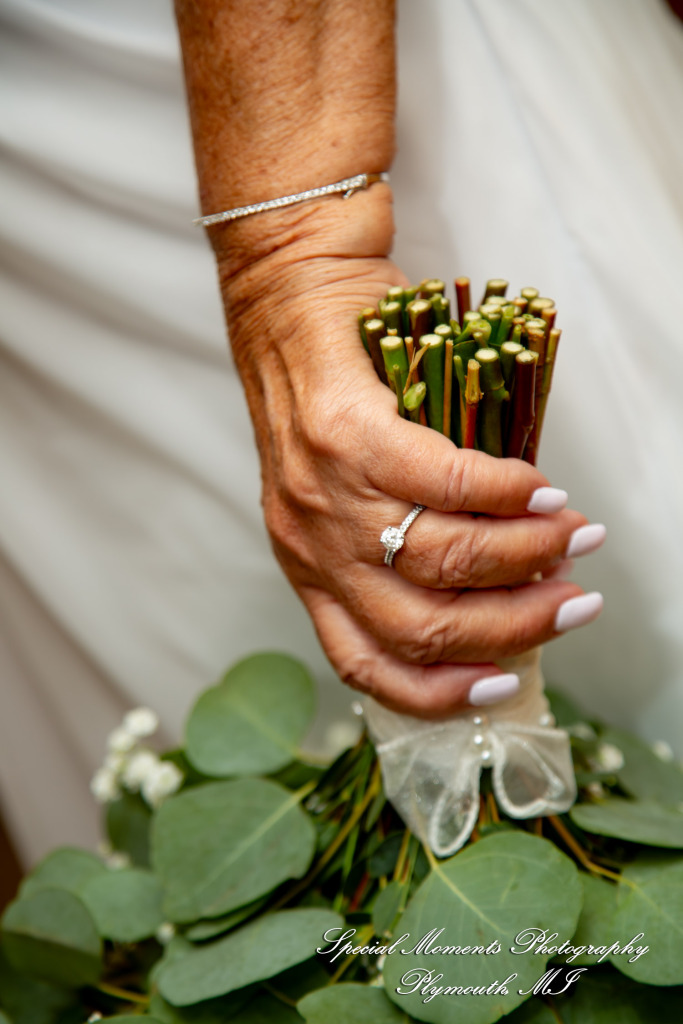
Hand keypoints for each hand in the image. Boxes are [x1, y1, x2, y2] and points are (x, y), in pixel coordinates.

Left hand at [217, 197, 603, 717]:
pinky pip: (447, 484)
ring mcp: (323, 493)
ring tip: (574, 538)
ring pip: (441, 561)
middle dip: (515, 626)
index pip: (366, 663)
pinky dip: (508, 494)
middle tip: (575, 602)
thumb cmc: (327, 392)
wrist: (285, 291)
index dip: (441, 690)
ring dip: (526, 559)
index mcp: (309, 570)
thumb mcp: (347, 489)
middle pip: (420, 626)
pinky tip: (543, 490)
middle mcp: (310, 544)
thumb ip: (404, 536)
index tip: (504, 682)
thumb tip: (505, 575)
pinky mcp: (348, 433)